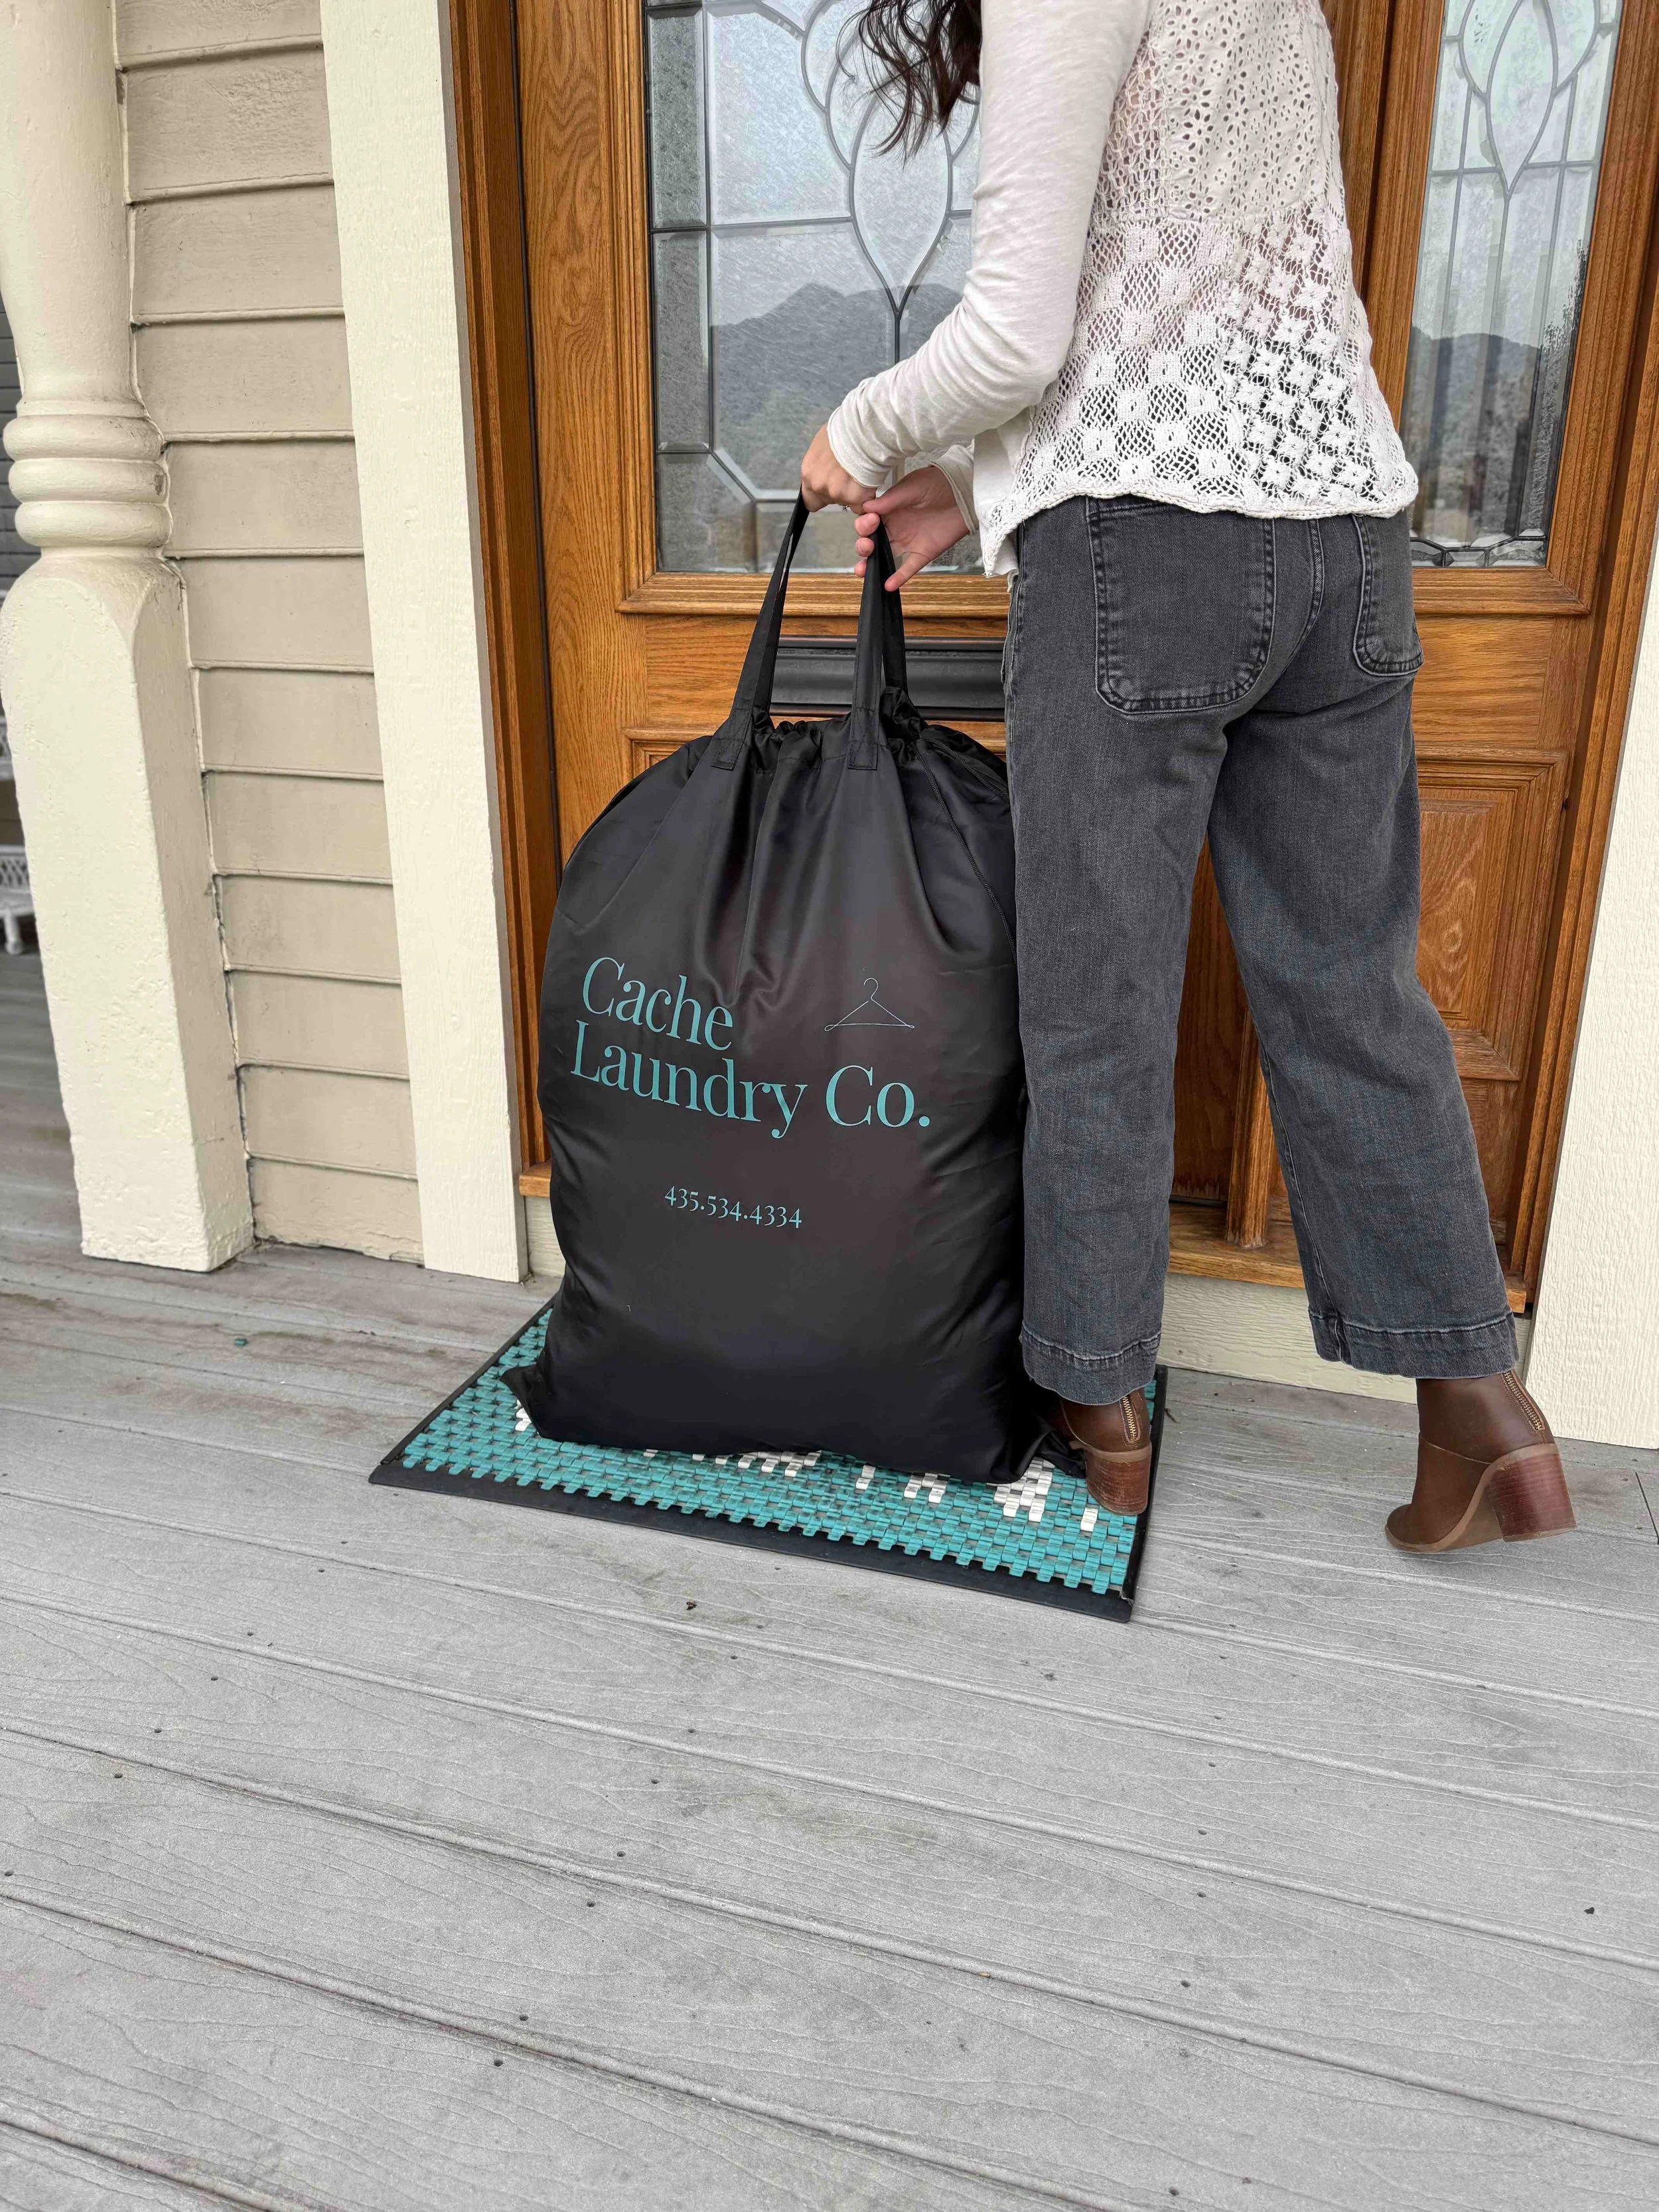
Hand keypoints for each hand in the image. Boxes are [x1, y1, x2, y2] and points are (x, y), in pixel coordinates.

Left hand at [800, 424, 873, 512]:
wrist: (864, 430)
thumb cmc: (845, 429)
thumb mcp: (823, 442)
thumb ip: (820, 462)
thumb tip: (826, 465)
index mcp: (808, 473)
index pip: (810, 500)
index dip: (822, 497)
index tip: (831, 489)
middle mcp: (819, 486)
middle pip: (831, 499)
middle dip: (840, 491)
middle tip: (851, 474)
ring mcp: (837, 494)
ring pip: (848, 501)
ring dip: (854, 492)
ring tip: (861, 471)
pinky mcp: (855, 498)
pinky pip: (862, 504)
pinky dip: (867, 496)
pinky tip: (869, 478)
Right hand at [854, 467, 969, 588]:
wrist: (964, 492)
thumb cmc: (937, 483)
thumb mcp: (912, 487)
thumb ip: (891, 499)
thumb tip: (867, 507)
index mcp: (889, 511)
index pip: (868, 522)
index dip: (864, 524)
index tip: (871, 521)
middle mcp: (895, 528)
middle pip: (872, 542)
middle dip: (863, 546)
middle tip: (868, 544)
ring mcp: (908, 542)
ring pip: (884, 557)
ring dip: (871, 565)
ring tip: (862, 570)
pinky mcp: (923, 553)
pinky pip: (908, 568)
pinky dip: (898, 577)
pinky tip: (888, 585)